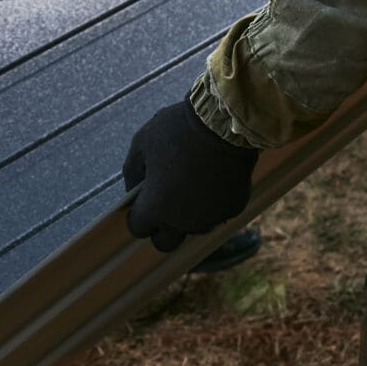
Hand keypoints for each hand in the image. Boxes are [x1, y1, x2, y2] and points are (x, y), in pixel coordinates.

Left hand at [122, 98, 257, 251]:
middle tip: (165, 203)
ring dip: (189, 215)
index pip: (138, 228)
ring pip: (195, 227)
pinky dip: (214, 201)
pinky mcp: (234, 207)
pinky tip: (214, 176)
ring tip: (192, 184)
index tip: (142, 201)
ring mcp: (211, 216)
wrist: (225, 122)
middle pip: (166, 243)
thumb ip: (132, 170)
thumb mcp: (142, 142)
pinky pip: (219, 212)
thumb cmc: (178, 130)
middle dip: (162, 228)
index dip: (137, 214)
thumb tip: (133, 189)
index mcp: (156, 207)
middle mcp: (183, 220)